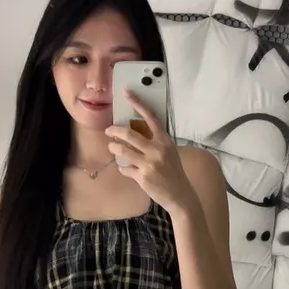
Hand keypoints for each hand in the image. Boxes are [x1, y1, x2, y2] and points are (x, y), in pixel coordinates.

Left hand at [105, 92, 194, 214]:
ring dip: (113, 148)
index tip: (127, 94)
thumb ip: (155, 142)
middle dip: (114, 130)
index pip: (150, 118)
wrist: (180, 194)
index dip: (138, 104)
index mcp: (165, 141)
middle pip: (129, 134)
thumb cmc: (173, 172)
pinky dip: (122, 168)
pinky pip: (125, 169)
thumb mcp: (169, 153)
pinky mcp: (142, 177)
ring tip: (112, 147)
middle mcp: (157, 150)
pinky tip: (124, 168)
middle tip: (109, 130)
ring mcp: (149, 164)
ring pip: (122, 150)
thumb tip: (135, 134)